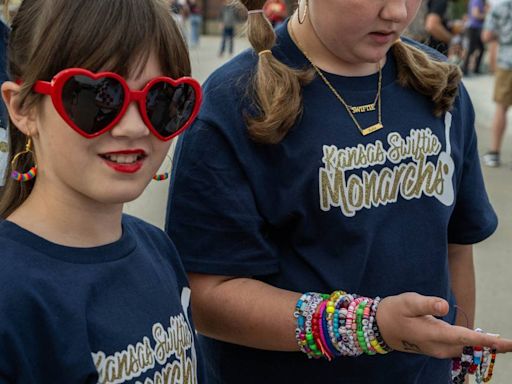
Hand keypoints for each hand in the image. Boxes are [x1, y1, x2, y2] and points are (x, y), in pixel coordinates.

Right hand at [376, 293, 511, 358]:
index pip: (465, 337)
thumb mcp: (408, 302)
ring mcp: (437, 350)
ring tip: (502, 343)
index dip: (487, 340)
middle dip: (491, 344)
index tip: (507, 343)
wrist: (380, 328)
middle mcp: (438, 346)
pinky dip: (471, 343)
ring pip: (465, 347)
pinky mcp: (436, 349)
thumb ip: (427, 304)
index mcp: (433, 334)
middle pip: (470, 345)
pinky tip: (480, 340)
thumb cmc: (393, 311)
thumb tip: (444, 306)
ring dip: (482, 344)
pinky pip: (459, 347)